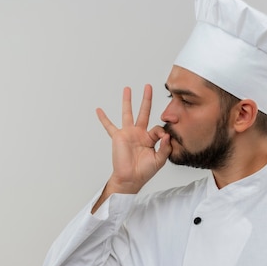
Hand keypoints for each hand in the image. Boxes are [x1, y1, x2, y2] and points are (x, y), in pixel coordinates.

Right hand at [95, 84, 171, 198]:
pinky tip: (99, 110)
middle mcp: (139, 133)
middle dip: (147, 99)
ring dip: (127, 101)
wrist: (130, 178)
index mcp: (150, 138)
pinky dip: (104, 118)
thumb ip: (165, 147)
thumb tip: (167, 135)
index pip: (158, 128)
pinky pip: (109, 126)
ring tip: (127, 88)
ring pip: (127, 113)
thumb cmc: (145, 171)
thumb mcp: (160, 160)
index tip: (163, 139)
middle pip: (144, 112)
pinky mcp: (118, 137)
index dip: (161, 133)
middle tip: (149, 86)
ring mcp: (128, 134)